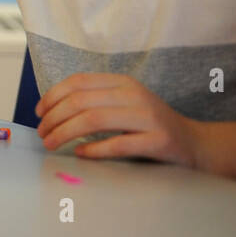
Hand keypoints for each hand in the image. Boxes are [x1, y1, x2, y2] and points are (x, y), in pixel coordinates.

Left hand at [35, 72, 199, 166]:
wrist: (196, 144)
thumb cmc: (150, 125)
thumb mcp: (123, 104)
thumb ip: (95, 102)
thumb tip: (51, 111)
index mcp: (122, 82)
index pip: (77, 82)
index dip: (52, 96)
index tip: (40, 113)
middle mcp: (134, 95)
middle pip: (81, 102)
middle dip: (54, 118)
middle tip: (42, 134)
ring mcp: (148, 117)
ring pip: (94, 120)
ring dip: (65, 133)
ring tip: (52, 144)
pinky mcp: (158, 140)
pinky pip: (118, 144)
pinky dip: (94, 150)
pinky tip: (80, 154)